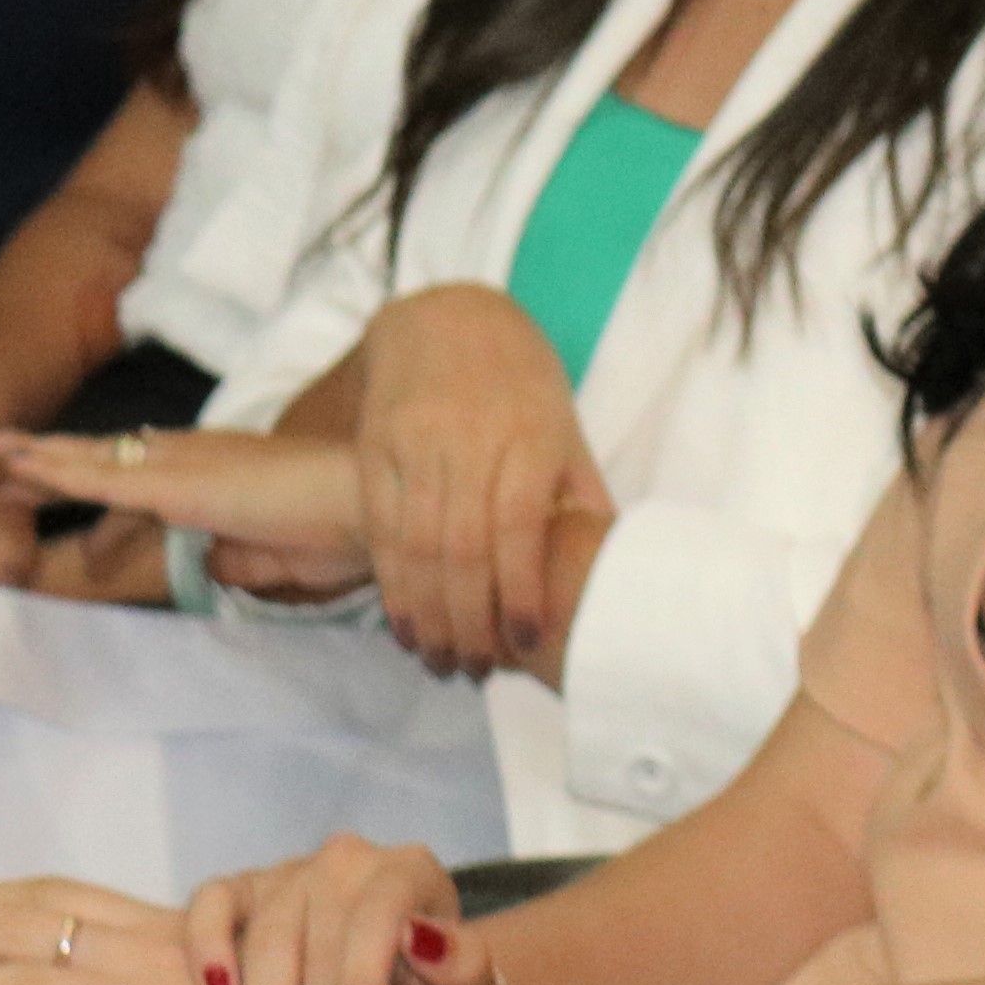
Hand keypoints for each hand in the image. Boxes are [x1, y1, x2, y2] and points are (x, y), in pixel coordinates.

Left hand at [0, 421, 372, 604]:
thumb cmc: (341, 533)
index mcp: (221, 470)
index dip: (99, 474)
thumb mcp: (277, 558)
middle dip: (54, 455)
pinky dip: (54, 473)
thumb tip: (210, 566)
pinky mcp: (176, 484)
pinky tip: (17, 469)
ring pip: (93, 459)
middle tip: (0, 451)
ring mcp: (183, 466)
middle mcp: (196, 456)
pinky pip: (99, 480)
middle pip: (108, 455)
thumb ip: (239, 559)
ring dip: (39, 455)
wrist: (370, 505)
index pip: (146, 470)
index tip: (64, 475)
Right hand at [170, 830, 484, 984]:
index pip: (377, 918)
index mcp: (408, 872)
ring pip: (266, 940)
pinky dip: (208, 946)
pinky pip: (212, 903)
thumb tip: (421, 940)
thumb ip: (461, 961)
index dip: (362, 983)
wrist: (403, 964)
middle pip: (320, 945)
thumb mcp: (468, 977)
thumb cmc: (440, 981)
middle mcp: (346, 862)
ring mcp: (289, 872)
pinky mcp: (241, 887)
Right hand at [343, 282, 612, 675]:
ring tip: (440, 659)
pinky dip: (391, 582)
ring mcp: (419, 440)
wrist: (447, 314)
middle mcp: (472, 439)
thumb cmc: (520, 381)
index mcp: (532, 437)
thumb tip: (608, 566)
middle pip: (463, 547)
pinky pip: (379, 525)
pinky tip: (404, 622)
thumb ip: (580, 495)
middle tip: (474, 669)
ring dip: (427, 614)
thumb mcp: (565, 426)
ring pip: (416, 543)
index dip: (520, 590)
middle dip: (468, 620)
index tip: (524, 642)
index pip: (519, 526)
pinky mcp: (376, 443)